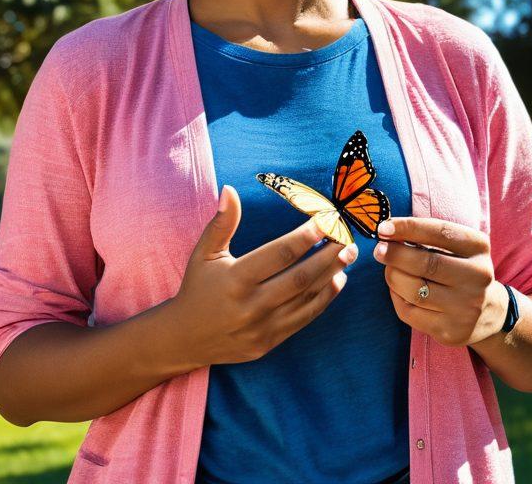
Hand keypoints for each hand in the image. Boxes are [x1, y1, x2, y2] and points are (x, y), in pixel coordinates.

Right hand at [173, 185, 357, 366]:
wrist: (184, 338)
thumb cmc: (197, 288)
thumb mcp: (204, 253)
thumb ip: (222, 222)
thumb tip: (229, 190)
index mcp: (236, 278)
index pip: (281, 254)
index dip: (306, 236)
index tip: (325, 221)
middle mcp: (252, 305)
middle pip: (301, 277)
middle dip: (328, 256)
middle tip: (347, 238)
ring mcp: (262, 327)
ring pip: (307, 299)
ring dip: (331, 276)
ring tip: (347, 256)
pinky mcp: (270, 342)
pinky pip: (304, 319)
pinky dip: (324, 300)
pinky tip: (336, 281)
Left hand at [372, 217, 507, 347]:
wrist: (488, 313)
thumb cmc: (461, 270)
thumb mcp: (457, 246)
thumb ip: (426, 237)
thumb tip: (387, 232)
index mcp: (479, 248)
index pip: (441, 232)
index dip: (408, 228)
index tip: (383, 228)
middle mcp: (478, 277)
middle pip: (427, 263)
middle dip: (395, 255)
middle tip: (379, 250)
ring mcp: (466, 308)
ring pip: (415, 291)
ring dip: (393, 276)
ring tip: (389, 269)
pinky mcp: (451, 331)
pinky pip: (410, 312)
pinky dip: (396, 297)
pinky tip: (397, 289)